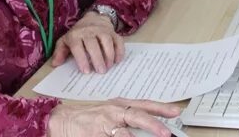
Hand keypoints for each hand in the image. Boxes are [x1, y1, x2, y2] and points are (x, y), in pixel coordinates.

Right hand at [47, 98, 180, 136]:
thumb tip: (150, 126)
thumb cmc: (88, 117)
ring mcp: (104, 125)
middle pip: (137, 115)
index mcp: (119, 105)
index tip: (176, 111)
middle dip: (154, 124)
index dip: (161, 108)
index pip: (144, 104)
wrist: (62, 120)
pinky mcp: (96, 135)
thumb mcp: (110, 112)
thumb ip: (128, 118)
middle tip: (167, 133)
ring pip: (126, 133)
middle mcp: (113, 112)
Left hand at [51, 11, 124, 73]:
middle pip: (93, 44)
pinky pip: (118, 40)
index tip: (86, 71)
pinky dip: (119, 50)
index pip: (78, 46)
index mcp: (76, 34)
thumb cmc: (78, 34)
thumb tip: (55, 64)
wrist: (93, 18)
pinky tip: (118, 60)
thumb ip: (60, 52)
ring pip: (107, 41)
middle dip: (97, 58)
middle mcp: (89, 31)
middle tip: (100, 71)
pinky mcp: (113, 32)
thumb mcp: (66, 40)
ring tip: (108, 67)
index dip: (82, 59)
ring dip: (109, 55)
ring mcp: (102, 30)